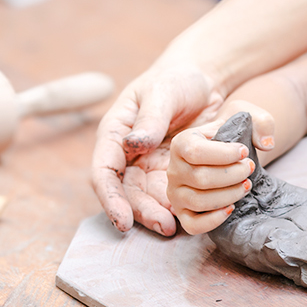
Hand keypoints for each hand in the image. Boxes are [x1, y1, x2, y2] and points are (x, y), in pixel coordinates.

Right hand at [91, 61, 227, 234]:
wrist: (202, 79)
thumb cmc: (176, 79)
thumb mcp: (162, 93)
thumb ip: (150, 119)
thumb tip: (133, 143)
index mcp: (115, 134)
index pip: (103, 172)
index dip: (110, 199)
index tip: (123, 220)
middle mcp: (127, 154)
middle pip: (126, 192)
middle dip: (140, 212)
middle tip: (163, 226)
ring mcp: (147, 164)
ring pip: (146, 197)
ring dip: (158, 213)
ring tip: (175, 227)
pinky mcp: (170, 169)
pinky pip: (168, 192)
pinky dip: (176, 205)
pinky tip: (190, 214)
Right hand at [166, 101, 276, 234]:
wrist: (231, 151)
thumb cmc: (236, 134)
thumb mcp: (248, 118)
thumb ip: (261, 123)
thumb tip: (267, 144)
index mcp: (182, 142)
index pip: (196, 152)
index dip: (224, 154)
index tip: (244, 152)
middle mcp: (173, 169)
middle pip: (200, 178)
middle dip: (232, 175)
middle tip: (250, 169)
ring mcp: (176, 193)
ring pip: (198, 201)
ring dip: (228, 195)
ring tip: (246, 185)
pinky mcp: (183, 213)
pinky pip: (193, 225)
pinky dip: (213, 220)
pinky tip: (232, 208)